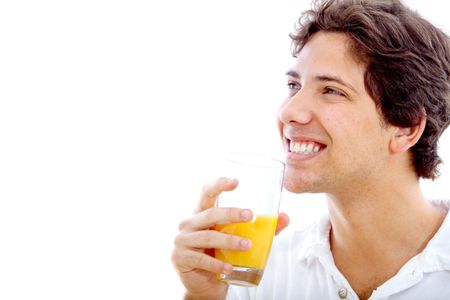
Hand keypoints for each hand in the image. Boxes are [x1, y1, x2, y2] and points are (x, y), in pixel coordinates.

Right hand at [171, 178, 288, 299]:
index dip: (219, 184)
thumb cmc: (221, 256)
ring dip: (229, 241)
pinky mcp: (181, 258)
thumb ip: (260, 229)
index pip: (207, 192)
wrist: (206, 286)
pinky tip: (230, 268)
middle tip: (250, 216)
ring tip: (247, 245)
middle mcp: (189, 223)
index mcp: (202, 213)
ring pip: (208, 236)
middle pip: (210, 213)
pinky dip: (217, 264)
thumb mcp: (239, 239)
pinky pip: (202, 259)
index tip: (236, 181)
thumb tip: (284, 217)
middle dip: (231, 213)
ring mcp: (182, 241)